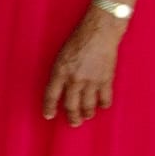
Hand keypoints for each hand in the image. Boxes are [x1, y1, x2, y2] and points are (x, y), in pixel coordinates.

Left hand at [42, 9, 121, 125]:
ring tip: (87, 116)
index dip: (49, 107)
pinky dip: (104, 104)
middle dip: (72, 117)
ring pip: (88, 106)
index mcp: (60, 71)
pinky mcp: (106, 80)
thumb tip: (61, 87)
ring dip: (87, 113)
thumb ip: (60, 72)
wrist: (100, 32)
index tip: (48, 116)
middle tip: (74, 123)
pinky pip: (105, 99)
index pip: (51, 95)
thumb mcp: (61, 55)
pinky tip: (102, 106)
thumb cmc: (79, 39)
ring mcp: (91, 81)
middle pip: (71, 105)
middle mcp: (74, 79)